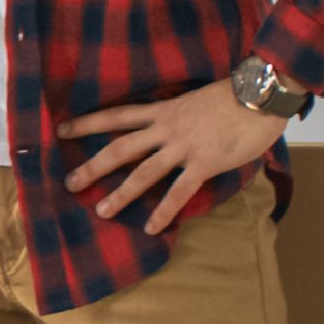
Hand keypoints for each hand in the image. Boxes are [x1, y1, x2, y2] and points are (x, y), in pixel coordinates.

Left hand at [58, 78, 283, 233]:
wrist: (262, 94)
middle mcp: (167, 128)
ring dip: (121, 194)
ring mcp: (184, 146)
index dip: (88, 122)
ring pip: (143, 173)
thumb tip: (171, 129)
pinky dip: (164, 211)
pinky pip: (179, 191)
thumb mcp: (197, 100)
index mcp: (164, 110)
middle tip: (70, 183)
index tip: (61, 129)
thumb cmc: (236, 96)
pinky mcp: (204, 163)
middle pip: (120, 148)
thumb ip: (180, 116)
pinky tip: (152, 228)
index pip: (117, 115)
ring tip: (101, 211)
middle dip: (93, 166)